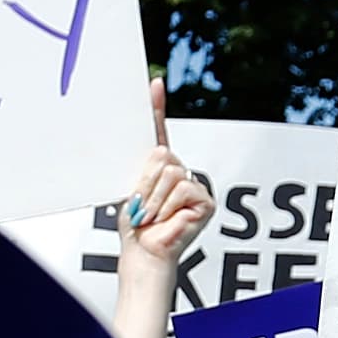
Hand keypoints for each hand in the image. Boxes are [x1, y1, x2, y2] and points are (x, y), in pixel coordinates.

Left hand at [119, 82, 214, 267]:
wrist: (144, 252)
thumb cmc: (137, 228)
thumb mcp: (132, 190)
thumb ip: (141, 168)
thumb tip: (148, 151)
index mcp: (158, 168)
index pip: (157, 131)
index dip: (156, 107)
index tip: (153, 85)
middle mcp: (178, 173)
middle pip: (161, 154)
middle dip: (145, 180)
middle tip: (139, 204)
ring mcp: (193, 185)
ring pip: (169, 171)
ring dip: (153, 197)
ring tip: (150, 215)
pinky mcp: (205, 199)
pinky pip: (181, 187)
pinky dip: (166, 205)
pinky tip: (165, 218)